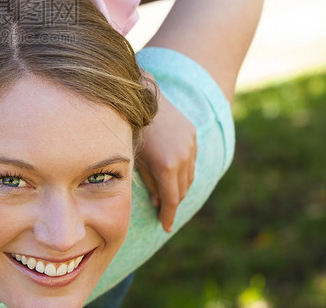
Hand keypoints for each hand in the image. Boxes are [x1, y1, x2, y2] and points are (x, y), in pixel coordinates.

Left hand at [135, 98, 196, 231]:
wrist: (142, 97)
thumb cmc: (132, 130)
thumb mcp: (136, 159)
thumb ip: (149, 183)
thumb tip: (159, 202)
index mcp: (166, 166)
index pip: (171, 201)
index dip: (168, 216)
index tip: (165, 227)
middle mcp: (183, 158)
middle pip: (182, 191)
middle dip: (173, 203)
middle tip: (162, 210)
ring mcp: (190, 145)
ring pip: (190, 177)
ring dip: (180, 187)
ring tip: (167, 192)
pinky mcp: (192, 135)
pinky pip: (191, 160)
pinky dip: (184, 170)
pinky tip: (172, 171)